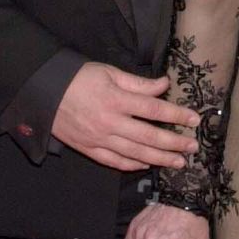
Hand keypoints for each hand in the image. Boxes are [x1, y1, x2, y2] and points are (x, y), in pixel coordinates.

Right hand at [52, 62, 199, 171]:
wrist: (43, 91)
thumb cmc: (79, 78)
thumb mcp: (110, 72)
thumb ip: (138, 83)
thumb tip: (164, 85)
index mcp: (117, 100)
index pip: (155, 110)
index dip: (177, 116)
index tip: (194, 120)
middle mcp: (110, 123)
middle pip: (149, 137)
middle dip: (174, 144)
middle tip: (193, 147)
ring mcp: (99, 139)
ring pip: (136, 153)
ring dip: (160, 159)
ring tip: (178, 163)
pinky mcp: (88, 149)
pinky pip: (114, 161)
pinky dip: (132, 165)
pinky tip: (147, 165)